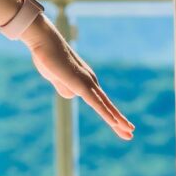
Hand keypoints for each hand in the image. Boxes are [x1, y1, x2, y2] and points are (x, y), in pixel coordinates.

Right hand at [20, 15, 134, 139]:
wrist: (45, 42)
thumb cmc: (48, 57)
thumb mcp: (56, 77)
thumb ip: (64, 86)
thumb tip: (71, 95)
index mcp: (85, 81)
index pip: (100, 102)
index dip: (110, 115)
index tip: (119, 127)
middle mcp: (91, 82)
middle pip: (108, 106)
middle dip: (120, 122)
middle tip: (131, 134)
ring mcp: (87, 83)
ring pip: (105, 106)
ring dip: (117, 121)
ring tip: (130, 132)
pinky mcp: (81, 84)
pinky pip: (96, 103)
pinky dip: (106, 113)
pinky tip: (114, 123)